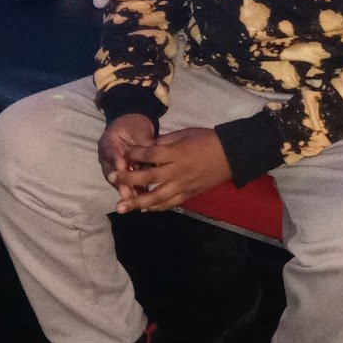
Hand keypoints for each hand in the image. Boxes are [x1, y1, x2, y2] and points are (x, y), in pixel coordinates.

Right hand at [98, 114, 157, 203]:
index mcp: (108, 142)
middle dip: (120, 183)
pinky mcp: (122, 173)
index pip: (110, 152)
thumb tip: (153, 150)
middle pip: (111, 172)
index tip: (122, 166)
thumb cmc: (134, 126)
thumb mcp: (138, 129)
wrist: (131, 126)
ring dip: (126, 190)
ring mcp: (112, 166)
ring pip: (117, 180)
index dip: (116, 160)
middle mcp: (107, 157)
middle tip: (126, 193)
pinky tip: (142, 199)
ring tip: (134, 200)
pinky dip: (133, 190)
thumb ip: (143, 141)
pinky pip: (125, 183)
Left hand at [110, 127, 231, 213]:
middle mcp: (177, 171)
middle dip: (127, 180)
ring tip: (121, 207)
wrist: (231, 155)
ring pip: (157, 198)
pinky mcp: (189, 194)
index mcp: (176, 153)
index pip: (149, 155)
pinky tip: (145, 209)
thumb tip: (147, 148)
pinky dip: (157, 207)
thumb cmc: (208, 140)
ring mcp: (183, 185)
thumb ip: (165, 142)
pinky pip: (170, 203)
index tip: (122, 153)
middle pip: (148, 179)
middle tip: (111, 180)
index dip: (133, 154)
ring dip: (137, 203)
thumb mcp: (185, 134)